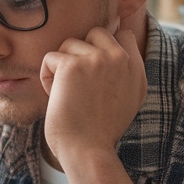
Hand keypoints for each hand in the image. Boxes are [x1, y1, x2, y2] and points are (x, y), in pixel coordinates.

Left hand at [40, 26, 146, 166]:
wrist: (87, 151)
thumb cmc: (99, 131)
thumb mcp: (128, 99)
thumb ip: (126, 71)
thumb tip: (120, 35)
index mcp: (136, 70)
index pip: (124, 34)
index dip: (105, 46)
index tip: (94, 69)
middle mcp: (121, 60)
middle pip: (96, 33)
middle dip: (81, 53)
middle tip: (78, 84)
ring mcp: (98, 59)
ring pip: (69, 44)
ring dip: (62, 66)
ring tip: (67, 94)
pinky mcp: (72, 65)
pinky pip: (50, 57)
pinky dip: (46, 77)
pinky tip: (55, 96)